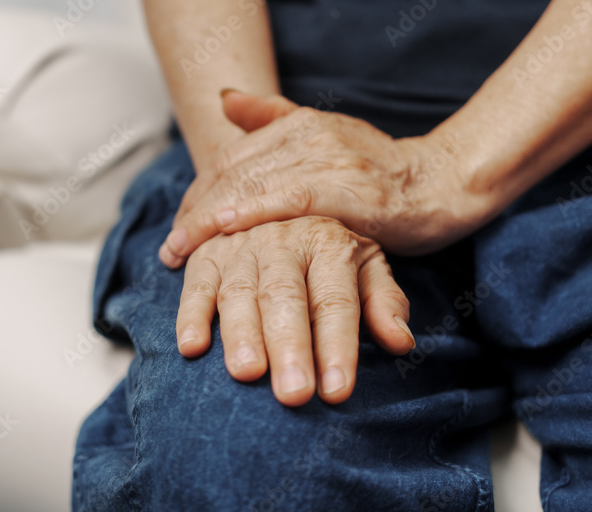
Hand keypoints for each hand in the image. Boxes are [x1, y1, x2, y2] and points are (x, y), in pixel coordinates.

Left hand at [160, 90, 479, 266]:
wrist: (443, 183)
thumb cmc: (380, 170)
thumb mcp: (325, 135)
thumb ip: (272, 117)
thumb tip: (224, 98)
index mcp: (298, 123)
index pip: (230, 159)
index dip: (198, 193)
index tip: (177, 228)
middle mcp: (308, 134)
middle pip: (233, 173)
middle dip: (195, 210)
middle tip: (171, 247)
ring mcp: (328, 158)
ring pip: (253, 185)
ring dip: (210, 218)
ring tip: (183, 250)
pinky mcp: (348, 188)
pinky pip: (289, 199)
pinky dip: (253, 212)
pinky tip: (224, 228)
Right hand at [176, 216, 415, 406]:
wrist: (276, 200)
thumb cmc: (329, 252)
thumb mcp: (366, 265)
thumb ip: (383, 301)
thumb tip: (401, 342)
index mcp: (328, 242)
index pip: (334, 300)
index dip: (337, 345)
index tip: (337, 391)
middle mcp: (283, 241)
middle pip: (286, 297)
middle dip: (290, 346)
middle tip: (293, 392)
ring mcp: (241, 247)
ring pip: (239, 293)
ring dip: (241, 335)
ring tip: (246, 374)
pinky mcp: (206, 256)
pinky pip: (196, 286)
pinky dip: (190, 315)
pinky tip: (192, 347)